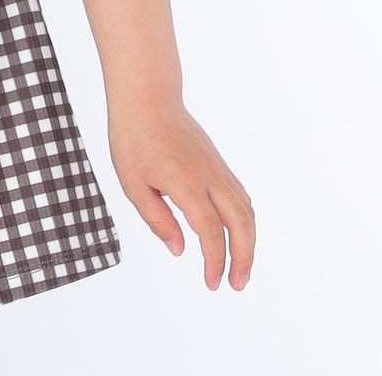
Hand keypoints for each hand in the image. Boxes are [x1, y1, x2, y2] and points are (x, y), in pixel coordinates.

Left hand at [107, 95, 254, 290]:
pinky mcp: (217, 162)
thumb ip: (157, 219)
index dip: (214, 261)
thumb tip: (180, 250)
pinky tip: (237, 234)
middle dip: (244, 257)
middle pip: (241, 223)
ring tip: (241, 267)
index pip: (211, 231)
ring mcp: (217, 167)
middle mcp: (209, 175)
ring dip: (249, 241)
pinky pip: (239, 195)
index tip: (212, 283)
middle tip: (237, 284)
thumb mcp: (132, 182)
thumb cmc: (133, 137)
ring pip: (246, 209)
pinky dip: (244, 219)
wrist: (146, 96)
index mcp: (186, 182)